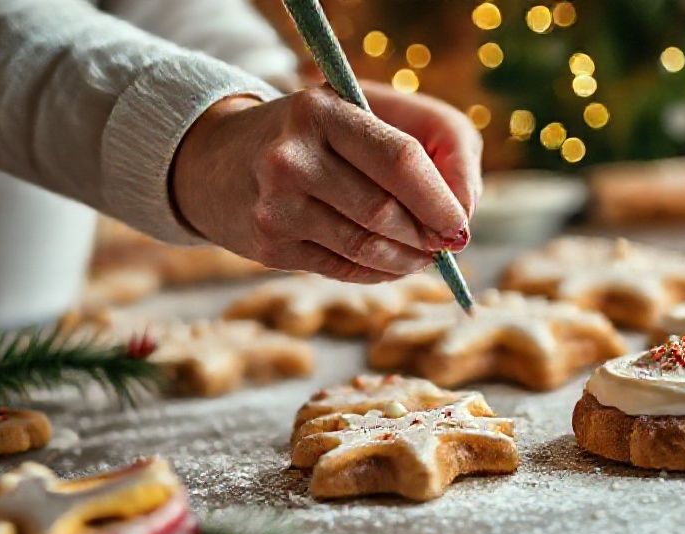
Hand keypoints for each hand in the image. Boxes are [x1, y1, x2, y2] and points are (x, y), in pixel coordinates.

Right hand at [172, 81, 481, 282]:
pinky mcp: (269, 246)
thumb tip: (465, 211)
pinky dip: (380, 271)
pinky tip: (393, 262)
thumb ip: (436, 144)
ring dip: (409, 259)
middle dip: (428, 235)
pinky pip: (344, 269)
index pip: (400, 160)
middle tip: (449, 243)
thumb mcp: (370, 110)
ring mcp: (275, 206)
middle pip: (385, 212)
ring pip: (367, 248)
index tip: (461, 222)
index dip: (440, 198)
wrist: (219, 159)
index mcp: (321, 111)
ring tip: (426, 255)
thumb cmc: (318, 133)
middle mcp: (291, 157)